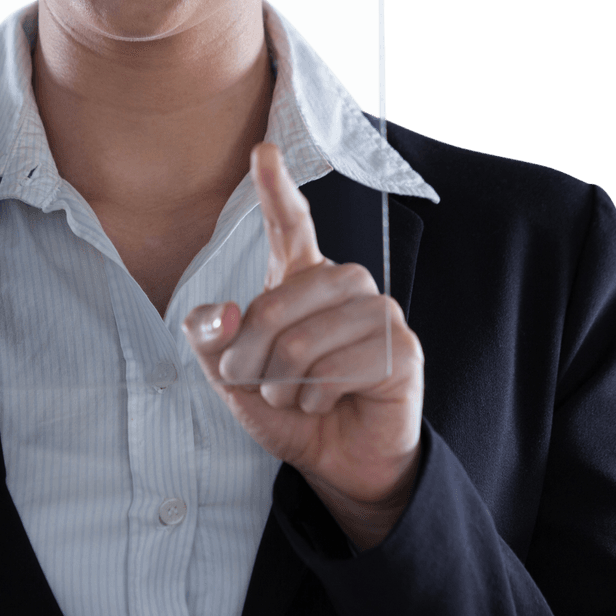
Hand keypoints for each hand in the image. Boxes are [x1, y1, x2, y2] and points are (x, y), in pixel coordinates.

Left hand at [182, 143, 423, 549]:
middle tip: (255, 384)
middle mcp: (343, 287)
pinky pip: (342, 366)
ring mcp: (377, 314)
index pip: (290, 227)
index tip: (262, 152)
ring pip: (305, 337)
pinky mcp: (402, 349)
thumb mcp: (234, 381)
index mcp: (302, 282)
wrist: (338, 462)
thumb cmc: (291, 410)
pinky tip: (329, 403)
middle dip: (252, 355)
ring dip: (285, 382)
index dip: (275, 190)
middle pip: (278, 300)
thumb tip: (225, 312)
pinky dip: (318, 396)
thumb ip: (214, 343)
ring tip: (295, 396)